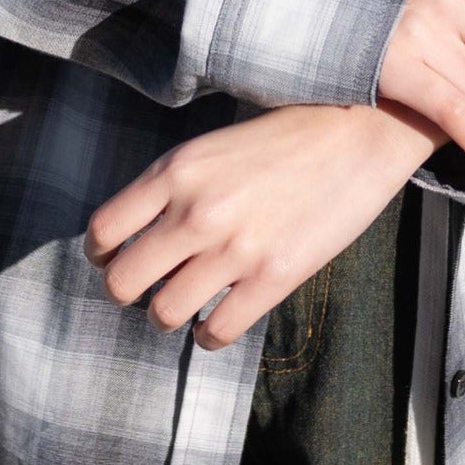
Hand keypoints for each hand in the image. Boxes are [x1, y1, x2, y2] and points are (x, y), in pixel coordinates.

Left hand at [82, 101, 442, 349]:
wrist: (361, 129)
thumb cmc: (290, 134)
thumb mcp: (215, 145)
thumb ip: (177, 185)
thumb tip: (146, 234)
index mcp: (176, 170)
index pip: (103, 231)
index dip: (103, 255)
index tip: (117, 259)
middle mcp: (196, 211)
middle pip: (121, 283)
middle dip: (129, 292)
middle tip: (150, 288)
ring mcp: (234, 248)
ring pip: (163, 314)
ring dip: (170, 315)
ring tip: (187, 305)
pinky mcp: (274, 278)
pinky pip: (215, 332)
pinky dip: (209, 335)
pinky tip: (220, 319)